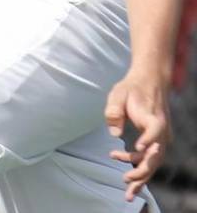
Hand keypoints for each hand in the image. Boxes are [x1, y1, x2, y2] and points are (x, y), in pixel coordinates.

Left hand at [105, 70, 171, 201]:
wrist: (149, 82)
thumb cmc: (131, 88)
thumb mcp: (118, 94)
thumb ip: (114, 111)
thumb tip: (114, 134)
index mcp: (154, 119)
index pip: (155, 132)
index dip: (147, 141)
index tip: (136, 148)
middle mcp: (161, 132)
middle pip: (156, 156)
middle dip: (142, 172)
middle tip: (125, 179)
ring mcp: (161, 138)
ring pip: (154, 163)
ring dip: (142, 177)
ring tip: (128, 192)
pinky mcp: (156, 141)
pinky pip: (150, 158)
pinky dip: (139, 167)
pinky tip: (124, 169)